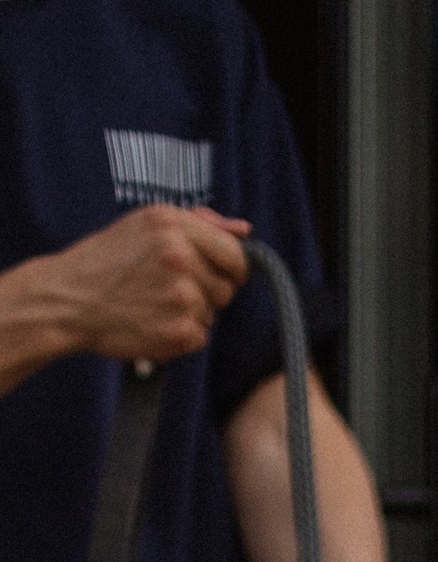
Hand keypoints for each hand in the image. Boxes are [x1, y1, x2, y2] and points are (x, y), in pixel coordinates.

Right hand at [46, 204, 250, 359]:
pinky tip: (152, 322)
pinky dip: (181, 335)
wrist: (70, 299)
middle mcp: (179, 257)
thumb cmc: (108, 261)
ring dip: (192, 313)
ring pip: (213, 313)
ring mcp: (181, 296)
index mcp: (172, 225)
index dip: (232, 268)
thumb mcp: (146, 225)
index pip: (234, 253)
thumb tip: (244, 229)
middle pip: (227, 287)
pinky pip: (200, 337)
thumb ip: (199, 223)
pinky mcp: (179, 332)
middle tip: (168, 288)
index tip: (218, 274)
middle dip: (207, 290)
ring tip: (154, 303)